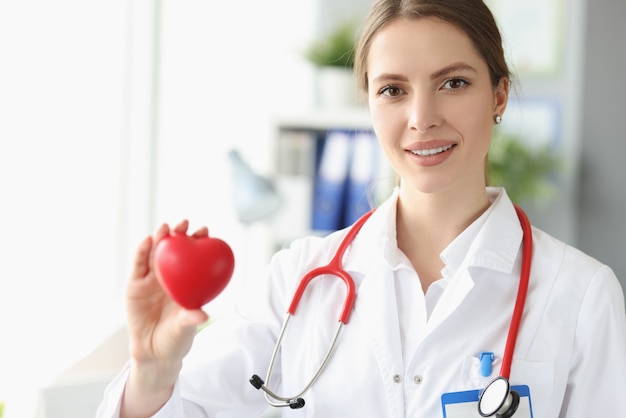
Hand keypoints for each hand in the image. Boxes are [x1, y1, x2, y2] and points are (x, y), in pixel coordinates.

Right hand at [121, 220, 208, 416]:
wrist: (152, 353)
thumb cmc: (175, 340)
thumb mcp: (185, 329)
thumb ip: (190, 319)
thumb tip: (203, 314)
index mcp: (186, 283)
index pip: (194, 258)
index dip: (199, 243)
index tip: (206, 231)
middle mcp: (169, 277)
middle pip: (175, 250)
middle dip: (180, 234)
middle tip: (185, 223)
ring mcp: (151, 280)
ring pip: (156, 254)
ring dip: (160, 238)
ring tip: (165, 227)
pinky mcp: (134, 285)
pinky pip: (139, 266)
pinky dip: (142, 252)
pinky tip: (147, 240)